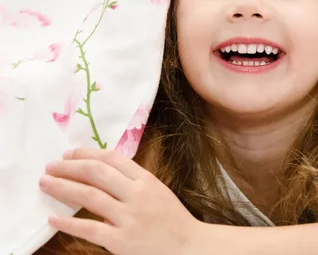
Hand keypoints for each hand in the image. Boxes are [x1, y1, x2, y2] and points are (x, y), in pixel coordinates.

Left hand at [39, 148, 200, 254]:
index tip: (69, 153)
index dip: (87, 153)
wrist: (190, 247)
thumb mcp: (158, 192)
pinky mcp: (121, 241)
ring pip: (89, 196)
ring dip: (63, 188)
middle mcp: (137, 195)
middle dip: (69, 167)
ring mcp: (129, 218)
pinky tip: (53, 218)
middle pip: (97, 173)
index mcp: (146, 180)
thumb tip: (101, 170)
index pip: (112, 159)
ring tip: (45, 183)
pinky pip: (89, 229)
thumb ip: (134, 181)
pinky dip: (68, 223)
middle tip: (50, 166)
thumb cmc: (173, 220)